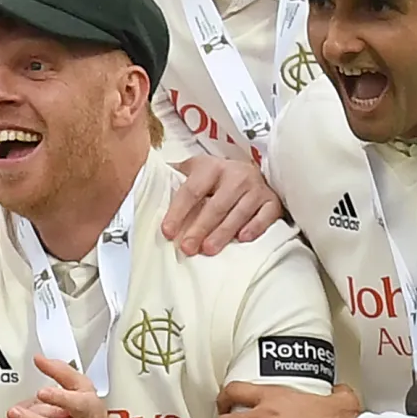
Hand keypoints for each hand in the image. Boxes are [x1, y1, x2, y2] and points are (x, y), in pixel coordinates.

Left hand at [163, 155, 282, 256]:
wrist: (252, 171)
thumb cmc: (216, 177)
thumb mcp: (195, 170)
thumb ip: (174, 176)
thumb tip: (143, 183)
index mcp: (211, 167)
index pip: (191, 191)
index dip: (178, 212)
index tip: (167, 232)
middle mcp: (236, 175)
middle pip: (215, 205)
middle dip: (200, 228)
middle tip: (187, 248)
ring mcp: (257, 188)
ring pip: (239, 213)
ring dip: (223, 233)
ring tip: (208, 250)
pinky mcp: (273, 201)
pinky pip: (265, 215)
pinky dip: (255, 227)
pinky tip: (242, 239)